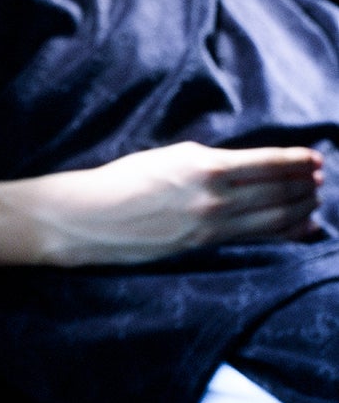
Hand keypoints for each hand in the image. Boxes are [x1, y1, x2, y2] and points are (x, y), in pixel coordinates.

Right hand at [34, 141, 322, 265]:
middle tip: (321, 179)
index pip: (268, 162)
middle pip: (278, 190)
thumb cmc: (121, 181)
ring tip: (315, 200)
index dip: (298, 161)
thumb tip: (245, 166)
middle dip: (305, 184)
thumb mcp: (169, 156)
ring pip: (273, 216)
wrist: (87, 217)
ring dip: (301, 206)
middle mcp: (214, 196)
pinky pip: (256, 238)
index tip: (315, 158)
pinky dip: (285, 232)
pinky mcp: (203, 246)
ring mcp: (210, 225)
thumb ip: (209, 160)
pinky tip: (303, 228)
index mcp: (205, 165)